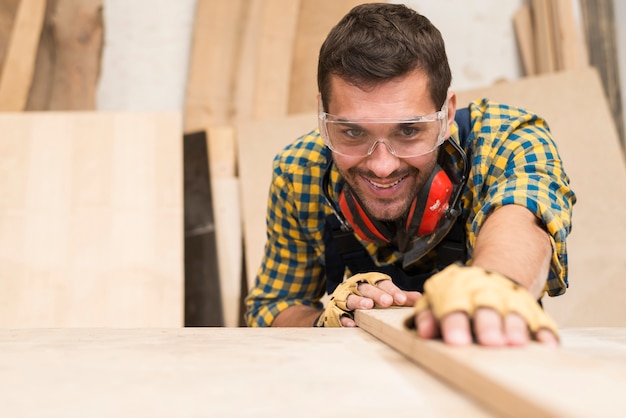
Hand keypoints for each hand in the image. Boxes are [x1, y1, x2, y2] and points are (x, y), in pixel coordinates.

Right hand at [340, 278, 419, 326]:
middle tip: (387, 301)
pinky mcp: (336, 311)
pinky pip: (340, 314)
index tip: (402, 300)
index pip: (383, 284)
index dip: (393, 291)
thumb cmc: (367, 298)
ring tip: (368, 306)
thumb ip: (399, 296)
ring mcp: (345, 298)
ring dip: (359, 301)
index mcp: (371, 282)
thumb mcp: (383, 295)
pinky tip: (352, 324)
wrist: (340, 305)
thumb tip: (419, 298)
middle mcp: (357, 288)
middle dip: (377, 294)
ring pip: (351, 298)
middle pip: (367, 288)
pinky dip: (345, 319)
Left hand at [407, 264, 558, 346]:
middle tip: (490, 342)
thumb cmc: (457, 295)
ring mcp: (510, 300)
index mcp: (458, 289)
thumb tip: (424, 332)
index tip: (456, 342)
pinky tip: (547, 346)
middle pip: (487, 307)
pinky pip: (542, 321)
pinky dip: (545, 333)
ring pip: (515, 312)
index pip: (454, 304)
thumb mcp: (436, 299)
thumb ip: (427, 314)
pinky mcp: (532, 310)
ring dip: (516, 326)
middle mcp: (485, 292)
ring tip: (516, 344)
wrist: (491, 275)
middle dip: (488, 324)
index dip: (455, 322)